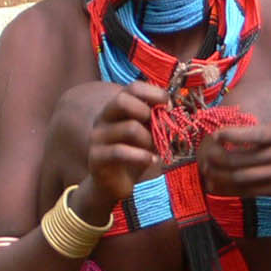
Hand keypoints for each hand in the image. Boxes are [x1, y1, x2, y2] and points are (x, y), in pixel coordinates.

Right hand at [85, 82, 165, 205]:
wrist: (114, 183)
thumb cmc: (135, 152)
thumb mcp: (148, 132)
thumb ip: (157, 119)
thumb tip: (173, 108)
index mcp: (117, 107)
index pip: (132, 88)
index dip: (153, 92)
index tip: (169, 104)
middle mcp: (103, 118)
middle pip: (123, 100)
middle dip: (147, 112)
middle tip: (157, 128)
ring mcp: (97, 137)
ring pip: (130, 128)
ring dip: (149, 139)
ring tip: (155, 149)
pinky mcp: (96, 157)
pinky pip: (121, 151)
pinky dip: (141, 156)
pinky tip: (151, 160)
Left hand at [197, 120, 270, 200]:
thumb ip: (264, 133)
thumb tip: (229, 132)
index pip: (256, 133)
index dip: (233, 134)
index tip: (216, 134)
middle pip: (242, 160)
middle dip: (217, 160)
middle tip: (204, 157)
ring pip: (242, 178)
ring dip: (219, 177)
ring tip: (206, 173)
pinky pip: (248, 191)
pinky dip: (229, 190)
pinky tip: (217, 186)